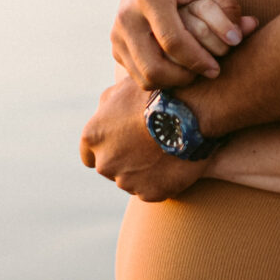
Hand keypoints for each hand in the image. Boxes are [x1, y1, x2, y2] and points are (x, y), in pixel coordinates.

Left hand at [79, 77, 209, 200]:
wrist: (190, 111)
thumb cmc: (157, 93)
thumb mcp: (124, 87)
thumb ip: (108, 103)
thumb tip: (104, 111)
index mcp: (93, 136)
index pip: (89, 154)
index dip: (107, 148)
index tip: (122, 143)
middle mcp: (105, 162)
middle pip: (111, 168)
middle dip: (126, 159)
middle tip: (148, 145)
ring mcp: (127, 181)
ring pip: (132, 180)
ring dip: (144, 171)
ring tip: (165, 152)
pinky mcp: (150, 193)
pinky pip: (153, 189)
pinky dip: (161, 181)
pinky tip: (174, 163)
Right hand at [112, 0, 254, 88]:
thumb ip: (229, 4)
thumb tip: (239, 36)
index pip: (172, 40)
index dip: (197, 59)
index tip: (216, 68)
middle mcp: (127, 17)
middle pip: (154, 67)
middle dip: (184, 77)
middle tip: (205, 73)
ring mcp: (117, 35)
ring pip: (145, 77)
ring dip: (173, 82)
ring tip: (193, 72)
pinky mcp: (116, 49)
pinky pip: (139, 77)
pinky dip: (161, 80)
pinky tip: (178, 68)